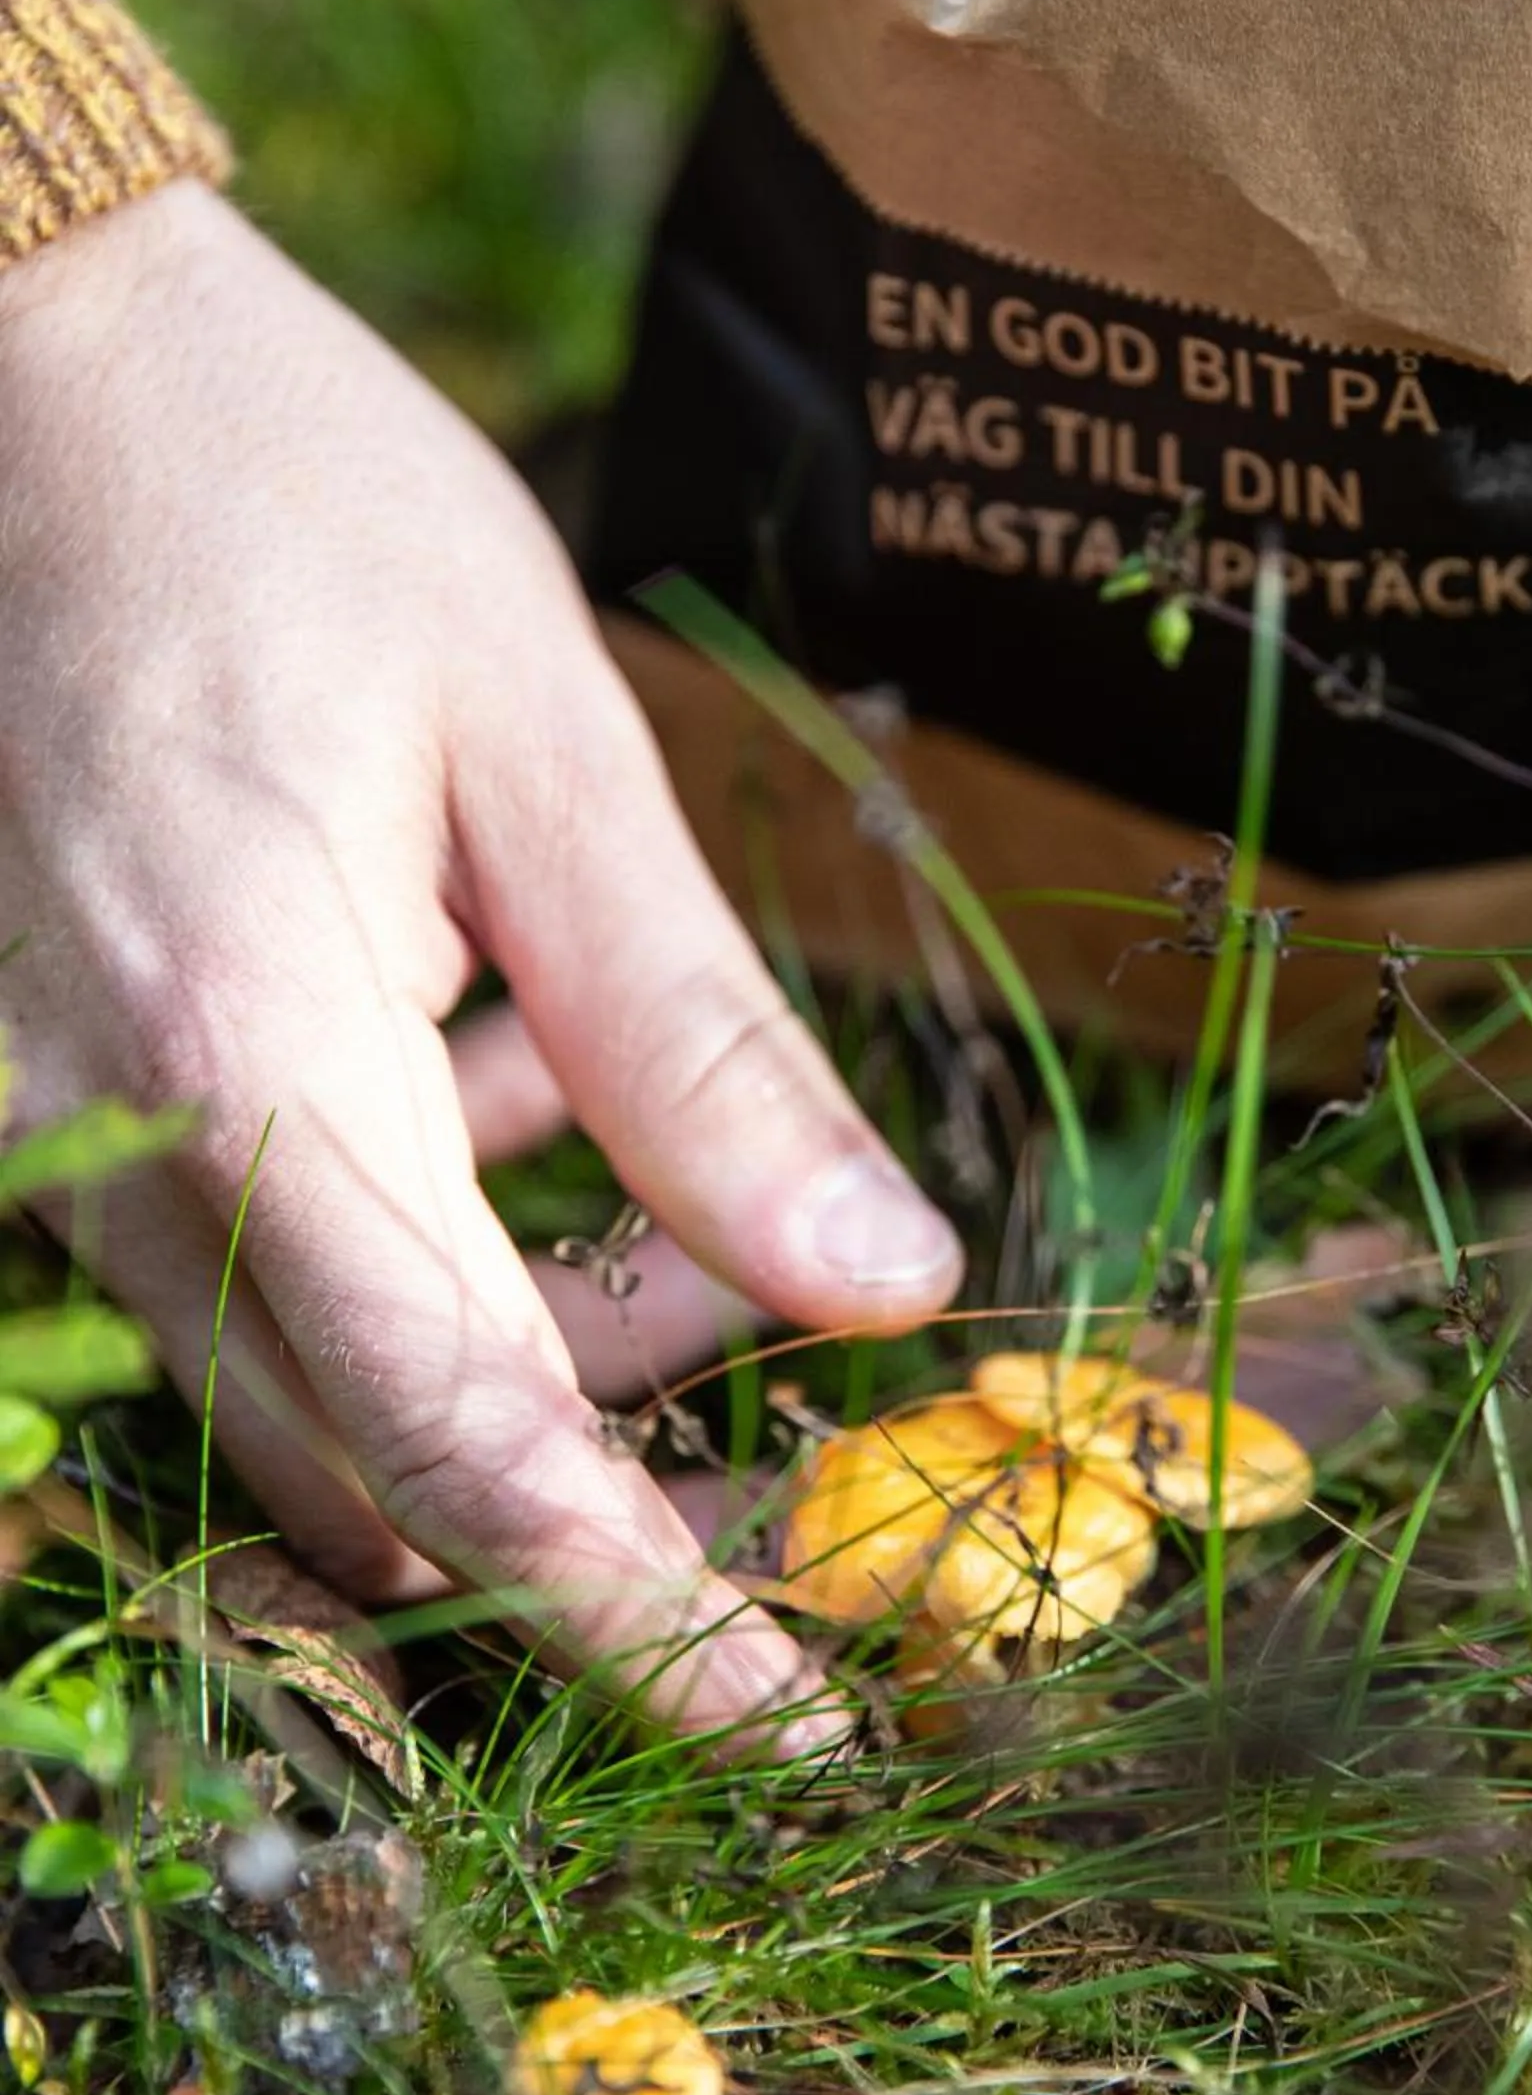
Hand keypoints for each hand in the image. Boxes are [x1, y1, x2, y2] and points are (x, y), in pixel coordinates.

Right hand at [0, 183, 961, 1750]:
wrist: (27, 370)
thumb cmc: (293, 507)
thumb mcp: (545, 746)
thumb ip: (700, 1042)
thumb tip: (882, 1282)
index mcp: (249, 1055)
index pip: (467, 1443)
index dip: (643, 1615)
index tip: (800, 1724)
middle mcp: (107, 1152)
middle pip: (380, 1467)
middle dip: (606, 1468)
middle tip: (771, 1343)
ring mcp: (37, 1146)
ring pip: (308, 1389)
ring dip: (511, 1337)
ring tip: (614, 1112)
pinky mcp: (32, 1110)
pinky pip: (239, 1275)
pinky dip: (405, 1238)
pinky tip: (475, 1053)